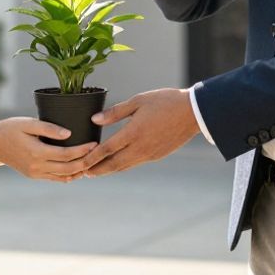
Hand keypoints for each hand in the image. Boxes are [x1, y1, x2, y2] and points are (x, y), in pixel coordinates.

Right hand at [0, 117, 96, 182]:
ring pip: (63, 176)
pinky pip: (55, 178)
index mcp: (36, 153)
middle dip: (85, 162)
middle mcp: (37, 167)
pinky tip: (78, 169)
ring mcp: (36, 173)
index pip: (65, 155)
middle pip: (68, 168)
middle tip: (98, 153)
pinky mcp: (34, 175)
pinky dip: (68, 175)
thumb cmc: (10, 129)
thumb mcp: (28, 123)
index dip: (82, 150)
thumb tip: (68, 134)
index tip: (94, 143)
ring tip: (93, 161)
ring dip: (79, 171)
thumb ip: (48, 128)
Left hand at [80, 88, 198, 176]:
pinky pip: (135, 163)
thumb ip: (115, 112)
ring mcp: (150, 154)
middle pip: (114, 164)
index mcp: (134, 132)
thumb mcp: (138, 101)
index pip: (107, 149)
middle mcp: (141, 147)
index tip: (81, 162)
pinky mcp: (157, 155)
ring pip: (125, 166)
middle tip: (83, 173)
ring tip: (96, 171)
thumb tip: (94, 119)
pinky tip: (117, 163)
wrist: (193, 112)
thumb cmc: (165, 102)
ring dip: (109, 170)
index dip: (92, 157)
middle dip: (97, 170)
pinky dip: (123, 166)